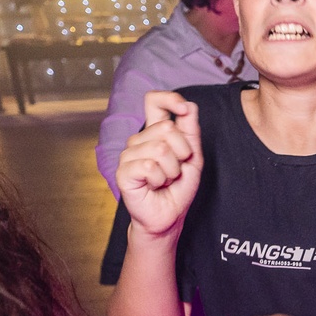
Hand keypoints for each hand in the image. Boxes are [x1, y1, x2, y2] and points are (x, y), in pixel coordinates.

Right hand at [115, 92, 201, 235]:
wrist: (169, 216)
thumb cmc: (178, 188)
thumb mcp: (192, 158)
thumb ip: (190, 132)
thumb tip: (189, 106)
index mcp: (154, 132)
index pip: (154, 101)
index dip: (170, 99)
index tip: (183, 110)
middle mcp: (139, 140)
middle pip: (166, 127)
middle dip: (182, 152)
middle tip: (176, 170)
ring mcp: (128, 155)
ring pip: (160, 149)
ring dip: (172, 170)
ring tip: (165, 180)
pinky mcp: (123, 172)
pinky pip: (149, 166)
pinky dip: (160, 179)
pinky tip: (154, 186)